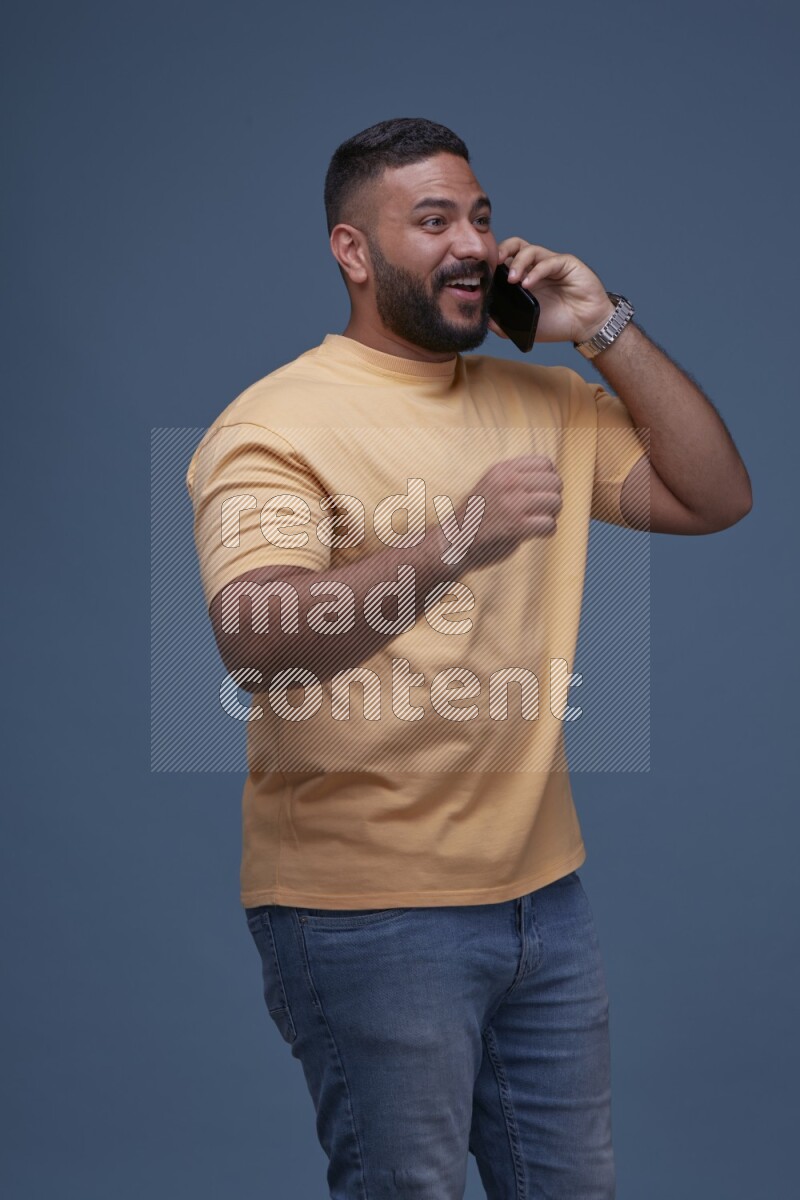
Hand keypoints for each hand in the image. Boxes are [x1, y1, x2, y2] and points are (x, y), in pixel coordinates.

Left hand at [493, 238, 615, 343]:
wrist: (585, 327)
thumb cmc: (557, 324)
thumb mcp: (524, 326)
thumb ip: (503, 324)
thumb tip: (484, 318)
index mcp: (523, 278)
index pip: (504, 261)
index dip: (493, 263)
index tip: (483, 275)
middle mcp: (535, 267)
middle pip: (515, 246)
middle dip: (502, 250)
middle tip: (494, 264)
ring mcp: (550, 264)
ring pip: (530, 250)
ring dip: (518, 263)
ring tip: (512, 280)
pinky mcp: (566, 264)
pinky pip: (549, 261)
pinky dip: (536, 271)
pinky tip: (528, 284)